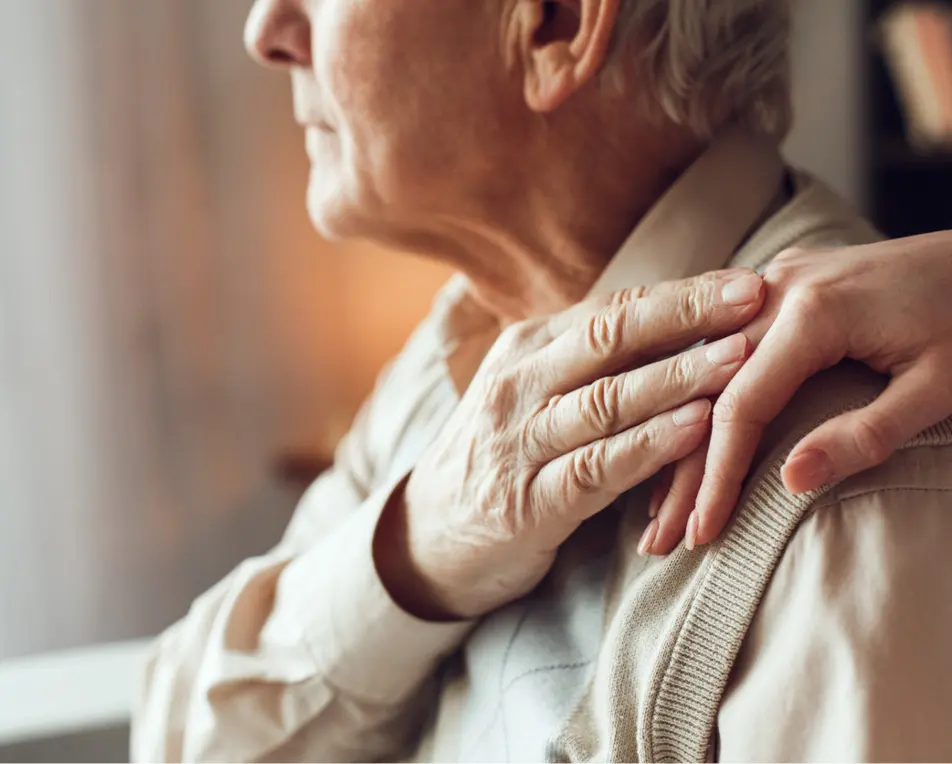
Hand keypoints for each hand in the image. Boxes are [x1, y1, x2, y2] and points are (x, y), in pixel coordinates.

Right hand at [374, 270, 765, 618]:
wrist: (429, 532)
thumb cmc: (502, 453)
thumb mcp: (531, 391)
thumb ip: (589, 362)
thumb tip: (680, 323)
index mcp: (524, 350)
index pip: (610, 310)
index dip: (680, 295)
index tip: (743, 283)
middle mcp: (517, 386)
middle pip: (607, 339)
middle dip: (685, 316)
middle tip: (753, 300)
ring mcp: (518, 443)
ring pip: (605, 400)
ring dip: (675, 377)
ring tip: (737, 360)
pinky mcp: (527, 503)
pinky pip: (594, 468)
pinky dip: (647, 447)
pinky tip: (694, 431)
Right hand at [641, 231, 951, 554]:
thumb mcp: (939, 386)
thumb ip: (865, 433)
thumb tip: (789, 483)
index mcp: (813, 310)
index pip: (742, 405)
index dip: (719, 475)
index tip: (702, 532)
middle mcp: (776, 288)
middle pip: (709, 392)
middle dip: (682, 469)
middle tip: (659, 538)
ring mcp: (773, 282)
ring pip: (709, 372)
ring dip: (683, 439)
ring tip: (662, 503)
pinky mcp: (778, 287)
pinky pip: (726, 351)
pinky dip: (704, 401)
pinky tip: (685, 438)